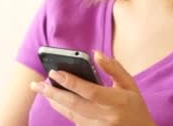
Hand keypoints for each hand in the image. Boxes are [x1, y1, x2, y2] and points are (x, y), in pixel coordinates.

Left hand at [30, 51, 155, 125]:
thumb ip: (114, 68)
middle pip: (74, 104)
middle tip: (37, 84)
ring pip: (70, 113)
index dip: (71, 82)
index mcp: (118, 101)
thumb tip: (95, 53)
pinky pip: (74, 119)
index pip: (90, 91)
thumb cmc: (135, 107)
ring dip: (54, 100)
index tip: (54, 72)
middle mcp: (107, 117)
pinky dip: (63, 108)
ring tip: (41, 89)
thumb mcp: (130, 85)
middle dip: (53, 93)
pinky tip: (54, 99)